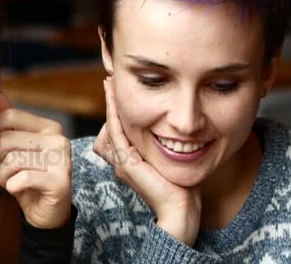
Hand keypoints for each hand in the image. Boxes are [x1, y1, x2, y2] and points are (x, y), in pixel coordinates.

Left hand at [0, 91, 71, 228]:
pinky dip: (11, 186)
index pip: (8, 116)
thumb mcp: (16, 147)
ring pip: (11, 160)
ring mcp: (62, 160)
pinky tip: (17, 189)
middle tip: (0, 169)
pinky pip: (21, 178)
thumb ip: (7, 122)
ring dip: (1, 175)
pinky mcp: (60, 182)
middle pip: (6, 138)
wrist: (47, 211)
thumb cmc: (29, 176)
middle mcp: (59, 139)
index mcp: (49, 127)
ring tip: (8, 181)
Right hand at [94, 77, 200, 245]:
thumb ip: (167, 148)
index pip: (120, 129)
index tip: (119, 88)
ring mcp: (121, 162)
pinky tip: (115, 97)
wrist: (180, 211)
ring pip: (112, 125)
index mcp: (129, 161)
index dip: (118, 108)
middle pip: (112, 124)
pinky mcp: (126, 163)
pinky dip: (114, 113)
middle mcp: (121, 160)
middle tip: (109, 79)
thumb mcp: (171, 162)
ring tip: (109, 83)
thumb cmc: (181, 190)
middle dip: (111, 101)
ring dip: (110, 103)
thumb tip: (177, 132)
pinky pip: (116, 132)